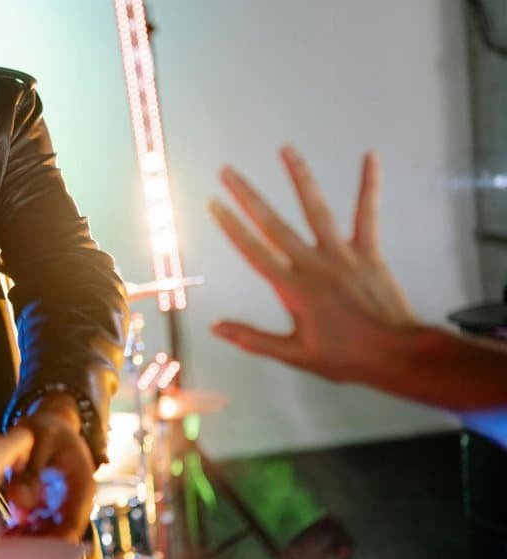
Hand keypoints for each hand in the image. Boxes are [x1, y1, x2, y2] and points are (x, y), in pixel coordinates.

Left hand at [6, 394, 94, 541]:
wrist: (52, 425)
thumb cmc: (47, 428)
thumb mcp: (39, 440)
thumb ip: (31, 469)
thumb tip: (21, 501)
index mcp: (83, 485)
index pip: (73, 524)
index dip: (52, 541)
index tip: (26, 549)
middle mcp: (77, 500)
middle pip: (60, 534)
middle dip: (36, 545)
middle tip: (8, 547)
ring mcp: (64, 505)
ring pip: (49, 534)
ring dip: (29, 541)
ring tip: (3, 541)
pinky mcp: (50, 506)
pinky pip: (39, 526)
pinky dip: (24, 531)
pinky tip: (5, 532)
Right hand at [210, 147, 419, 384]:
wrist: (397, 353)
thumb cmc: (345, 357)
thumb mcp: (293, 354)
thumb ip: (253, 338)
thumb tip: (216, 327)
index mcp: (292, 288)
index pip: (253, 250)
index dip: (231, 226)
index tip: (214, 204)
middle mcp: (313, 264)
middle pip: (274, 224)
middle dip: (248, 196)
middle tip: (228, 171)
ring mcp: (342, 254)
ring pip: (316, 209)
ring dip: (299, 177)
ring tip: (286, 150)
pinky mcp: (368, 252)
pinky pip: (367, 214)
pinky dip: (369, 185)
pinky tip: (370, 157)